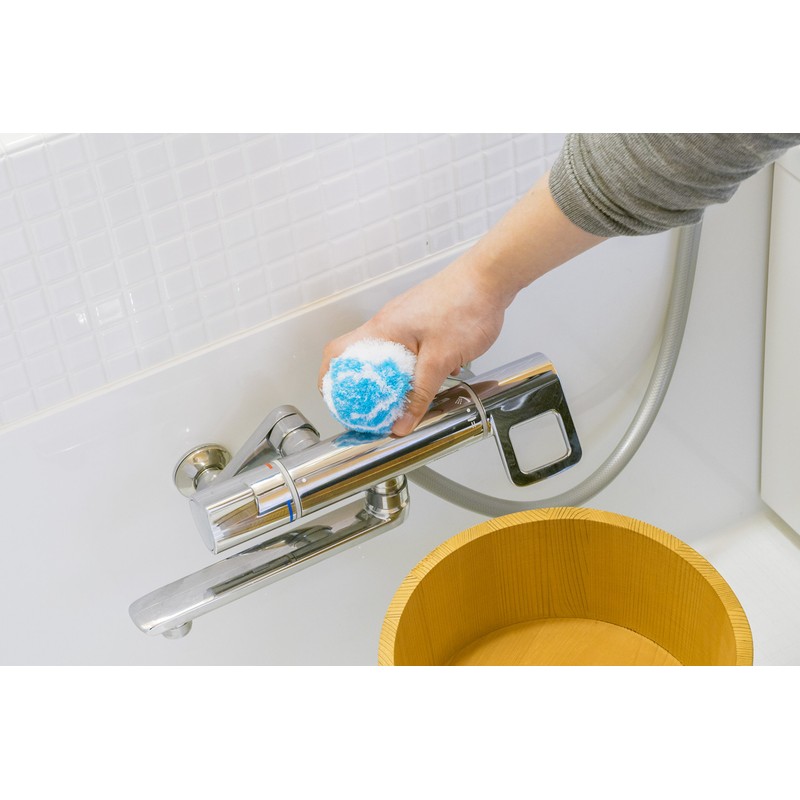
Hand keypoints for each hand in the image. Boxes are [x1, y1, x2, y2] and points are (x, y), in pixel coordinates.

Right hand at [318, 174, 605, 435]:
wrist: (491, 277)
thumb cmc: (465, 306)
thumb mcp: (440, 360)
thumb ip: (419, 394)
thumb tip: (401, 423)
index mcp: (383, 329)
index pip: (338, 352)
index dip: (329, 378)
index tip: (336, 402)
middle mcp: (389, 323)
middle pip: (362, 358)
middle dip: (366, 386)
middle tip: (373, 409)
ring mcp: (405, 320)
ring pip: (388, 356)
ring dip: (394, 378)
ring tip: (404, 399)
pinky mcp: (422, 321)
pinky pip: (408, 349)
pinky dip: (414, 366)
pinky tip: (433, 377)